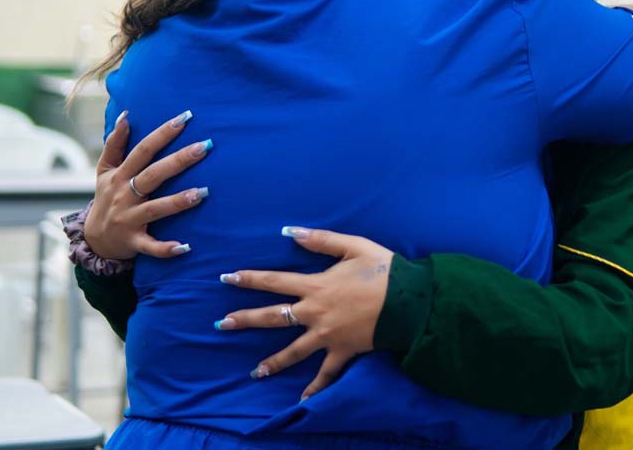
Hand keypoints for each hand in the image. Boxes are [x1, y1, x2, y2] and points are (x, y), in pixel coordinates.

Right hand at [86, 110, 212, 259]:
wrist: (94, 240)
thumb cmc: (107, 197)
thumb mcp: (105, 170)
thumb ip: (114, 144)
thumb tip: (125, 115)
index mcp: (120, 175)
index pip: (143, 150)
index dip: (162, 134)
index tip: (185, 118)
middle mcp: (124, 195)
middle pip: (153, 175)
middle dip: (179, 160)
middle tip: (204, 146)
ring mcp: (128, 219)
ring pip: (155, 209)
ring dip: (178, 202)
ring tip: (203, 192)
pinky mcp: (133, 242)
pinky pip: (150, 246)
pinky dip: (165, 248)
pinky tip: (185, 246)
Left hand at [215, 228, 393, 400]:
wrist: (410, 301)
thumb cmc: (384, 270)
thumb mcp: (353, 246)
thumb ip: (320, 240)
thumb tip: (289, 231)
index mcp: (316, 285)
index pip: (275, 281)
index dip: (250, 278)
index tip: (227, 278)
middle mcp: (315, 313)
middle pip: (274, 317)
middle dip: (246, 319)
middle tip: (223, 324)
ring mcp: (327, 335)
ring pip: (294, 351)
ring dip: (273, 363)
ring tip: (255, 373)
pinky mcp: (343, 351)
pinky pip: (327, 373)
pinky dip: (316, 388)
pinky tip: (303, 401)